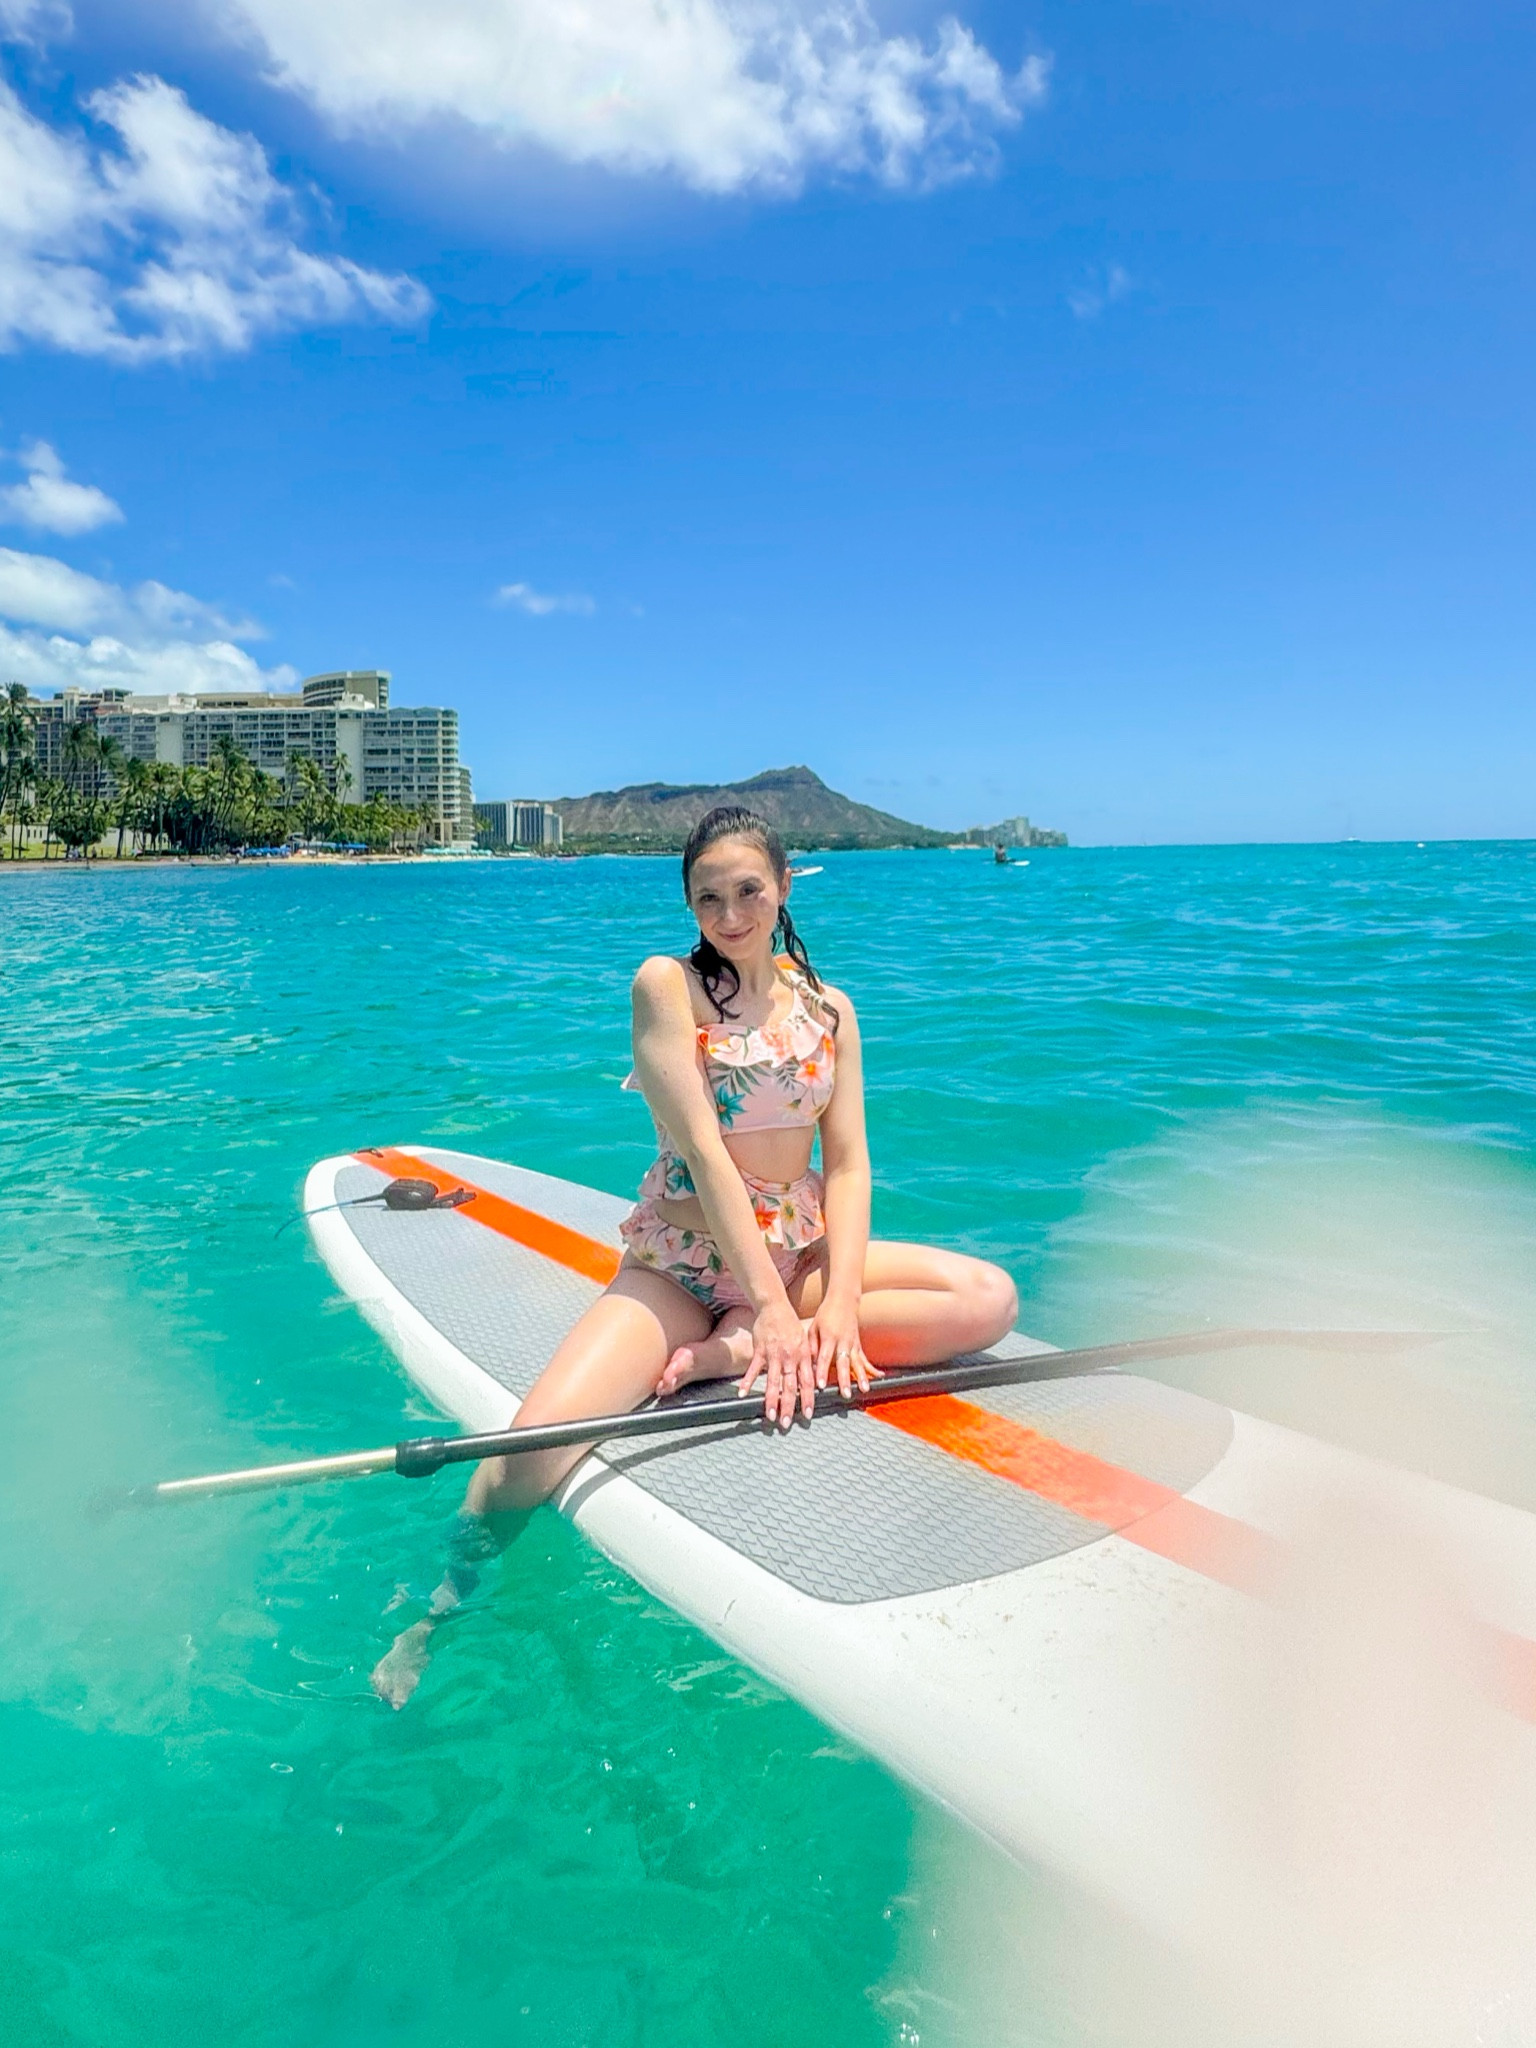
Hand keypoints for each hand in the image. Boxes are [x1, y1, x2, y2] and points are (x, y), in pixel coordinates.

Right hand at [738, 1296, 813, 1429]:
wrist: (775, 1306)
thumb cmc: (790, 1325)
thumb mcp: (805, 1341)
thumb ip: (808, 1361)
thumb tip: (814, 1380)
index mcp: (803, 1356)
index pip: (806, 1382)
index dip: (807, 1399)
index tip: (807, 1414)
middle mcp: (789, 1357)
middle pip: (790, 1386)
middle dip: (788, 1406)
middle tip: (786, 1423)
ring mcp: (774, 1354)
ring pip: (773, 1381)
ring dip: (771, 1400)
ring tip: (770, 1415)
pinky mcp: (759, 1350)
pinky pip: (753, 1369)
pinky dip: (748, 1381)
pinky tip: (742, 1393)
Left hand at [809, 1292, 877, 1401]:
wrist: (843, 1300)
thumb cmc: (826, 1314)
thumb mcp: (813, 1327)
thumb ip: (812, 1346)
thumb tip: (809, 1364)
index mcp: (829, 1337)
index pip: (824, 1357)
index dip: (822, 1372)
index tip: (820, 1385)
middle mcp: (842, 1341)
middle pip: (843, 1363)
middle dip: (844, 1379)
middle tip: (845, 1393)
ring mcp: (853, 1344)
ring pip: (857, 1363)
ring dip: (862, 1377)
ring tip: (864, 1389)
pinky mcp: (858, 1345)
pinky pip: (865, 1359)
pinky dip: (872, 1369)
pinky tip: (879, 1377)